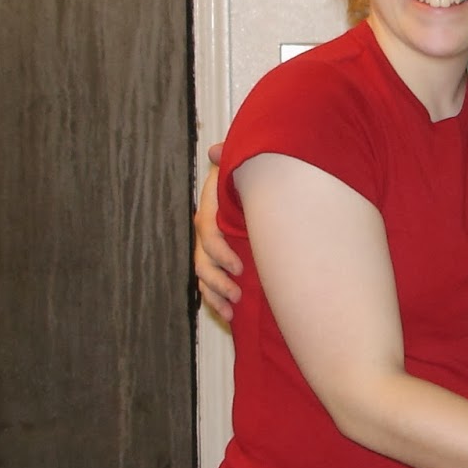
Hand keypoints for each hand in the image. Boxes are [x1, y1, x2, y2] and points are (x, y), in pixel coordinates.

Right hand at [193, 142, 242, 320]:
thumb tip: (214, 151)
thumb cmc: (252, 179)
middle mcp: (208, 230)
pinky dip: (216, 302)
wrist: (265, 191)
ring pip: (203, 276)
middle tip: (237, 292)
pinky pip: (209, 287)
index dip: (220, 251)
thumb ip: (231, 162)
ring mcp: (212, 249)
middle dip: (217, 280)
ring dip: (214, 295)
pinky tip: (228, 315)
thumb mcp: (244, 170)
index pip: (207, 232)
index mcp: (212, 208)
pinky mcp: (221, 265)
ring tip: (232, 308)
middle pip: (202, 259)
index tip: (239, 267)